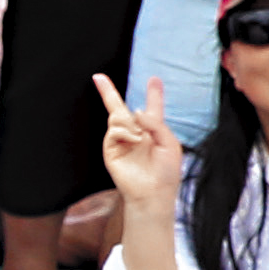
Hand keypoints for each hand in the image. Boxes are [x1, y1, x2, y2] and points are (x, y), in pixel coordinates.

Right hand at [92, 68, 185, 227]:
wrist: (153, 193)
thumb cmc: (166, 171)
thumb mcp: (169, 142)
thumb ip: (155, 123)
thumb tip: (134, 111)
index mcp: (153, 131)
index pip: (152, 109)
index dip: (153, 94)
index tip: (154, 79)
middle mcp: (136, 134)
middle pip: (121, 108)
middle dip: (108, 92)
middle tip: (99, 77)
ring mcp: (121, 141)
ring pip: (117, 117)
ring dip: (129, 122)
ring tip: (139, 136)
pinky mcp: (111, 149)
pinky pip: (114, 130)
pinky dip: (125, 132)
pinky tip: (134, 140)